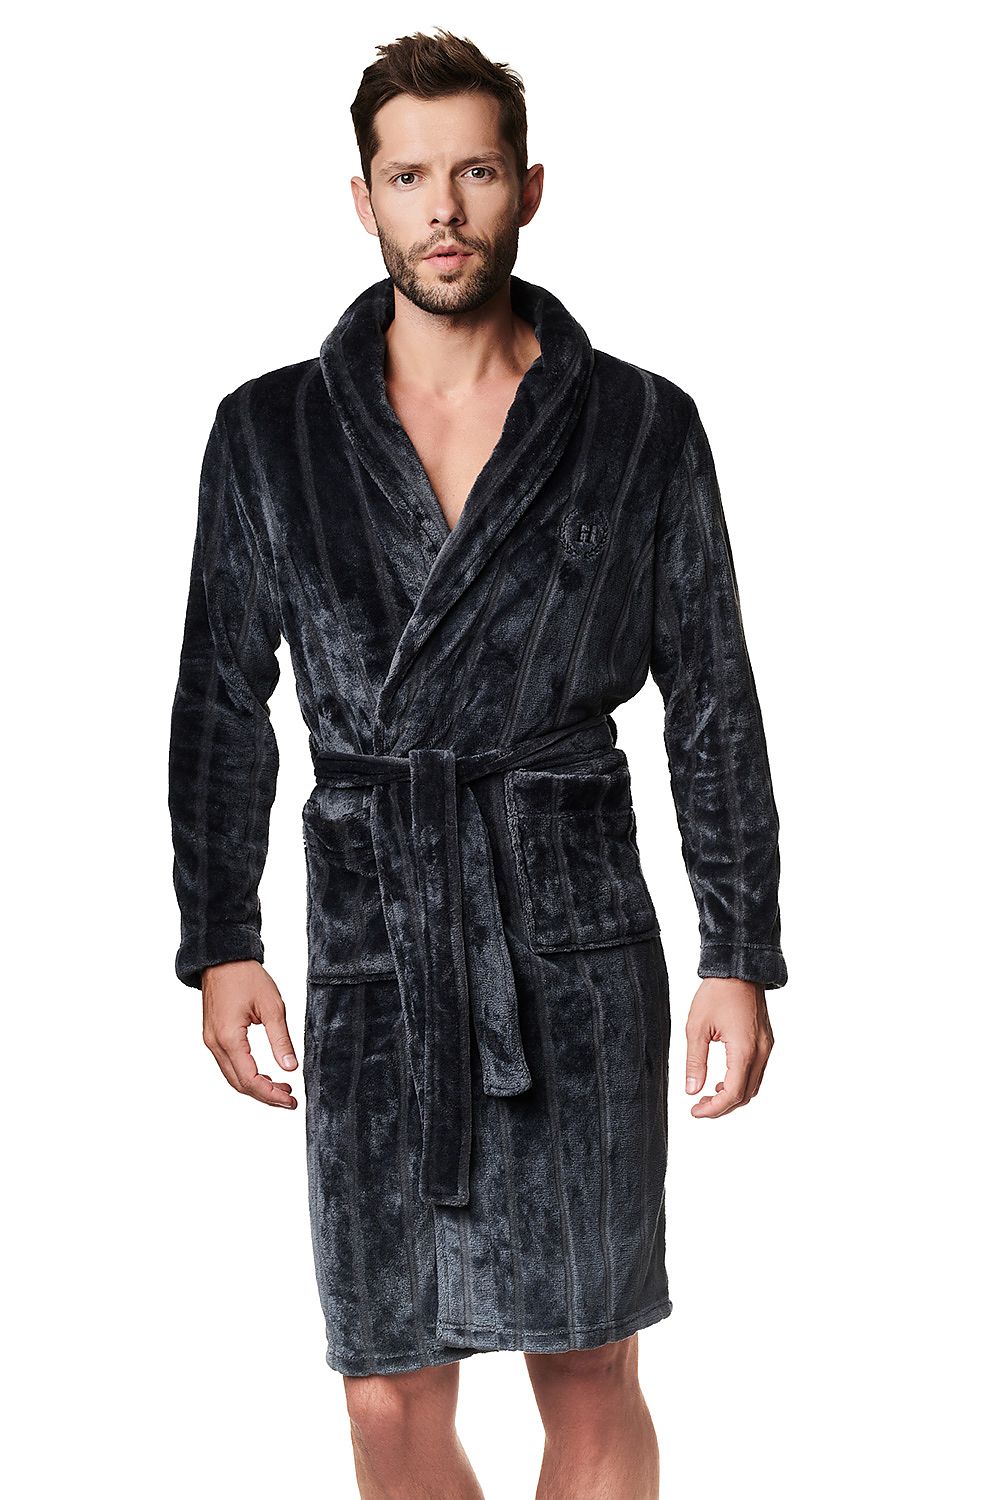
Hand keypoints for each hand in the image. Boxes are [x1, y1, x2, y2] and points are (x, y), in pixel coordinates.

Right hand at [201, 960, 298, 1108]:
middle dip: (265, 1095)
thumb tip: (290, 1067)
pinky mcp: (213, 1036)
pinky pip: (228, 1064)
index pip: (250, 1080)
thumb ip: (281, 1039)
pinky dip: (246, 1074)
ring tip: (282, 1088)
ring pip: (232, 1076)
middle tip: (289, 1098)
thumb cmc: (246, 976)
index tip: (290, 1099)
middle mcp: (215, 1044)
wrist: (223, 958)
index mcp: (229, 1038)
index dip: (271, 1094)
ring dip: (255, 1086)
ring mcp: (211, 1041)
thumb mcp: (272, 1006)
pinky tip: (264, 1074)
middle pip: (239, 1084)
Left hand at [684, 976, 773, 1117]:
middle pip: (745, 1095)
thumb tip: (691, 1090)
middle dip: (722, 1106)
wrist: (738, 969)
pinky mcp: (766, 1041)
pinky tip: (723, 1078)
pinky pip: (757, 1071)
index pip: (732, 1094)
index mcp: (744, 1050)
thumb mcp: (696, 1027)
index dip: (714, 1108)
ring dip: (733, 1096)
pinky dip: (741, 1082)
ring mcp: (766, 1047)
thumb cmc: (716, 994)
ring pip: (753, 1086)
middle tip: (699, 1106)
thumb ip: (695, 1062)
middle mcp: (760, 1052)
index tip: (695, 1111)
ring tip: (708, 1094)